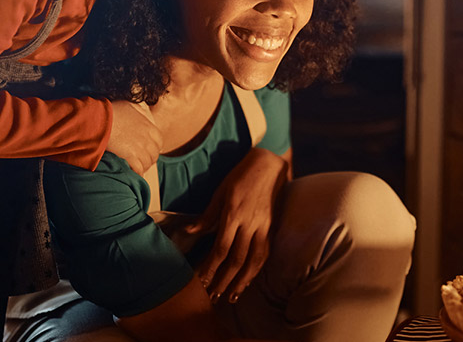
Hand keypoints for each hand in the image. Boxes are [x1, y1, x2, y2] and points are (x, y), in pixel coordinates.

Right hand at [106, 101, 160, 174]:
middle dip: (149, 159)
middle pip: (154, 154)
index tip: (148, 151)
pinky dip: (137, 172)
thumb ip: (139, 111)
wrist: (100, 120)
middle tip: (141, 161)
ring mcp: (141, 148)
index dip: (154, 148)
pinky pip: (139, 169)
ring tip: (136, 168)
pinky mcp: (131, 156)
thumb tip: (141, 112)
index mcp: (150, 128)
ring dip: (142, 167)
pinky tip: (133, 173)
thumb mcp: (130, 106)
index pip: (159, 142)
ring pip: (147, 163)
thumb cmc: (112, 112)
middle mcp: (148, 139)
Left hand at [189, 148, 288, 302]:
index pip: (221, 248)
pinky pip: (266, 253)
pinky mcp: (273, 228)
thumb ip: (207, 215)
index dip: (211, 267)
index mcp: (233, 214)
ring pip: (254, 260)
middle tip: (212, 297)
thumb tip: (189, 231)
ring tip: (231, 296)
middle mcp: (250, 223)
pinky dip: (257, 270)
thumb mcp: (221, 191)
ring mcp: (264, 226)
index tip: (201, 281)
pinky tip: (248, 280)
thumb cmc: (241, 175)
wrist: (270, 165)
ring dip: (242, 281)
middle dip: (224, 280)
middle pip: (237, 259)